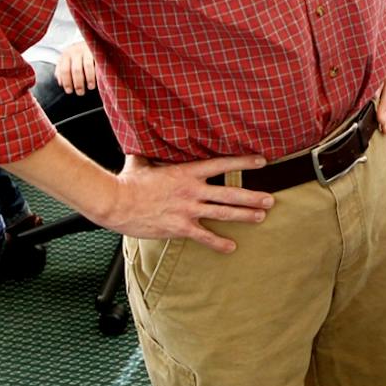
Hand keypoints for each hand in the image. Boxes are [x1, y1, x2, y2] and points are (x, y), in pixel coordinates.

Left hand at [56, 37, 97, 93]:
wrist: (89, 38)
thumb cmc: (76, 54)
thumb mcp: (66, 60)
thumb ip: (61, 71)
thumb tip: (60, 83)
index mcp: (66, 54)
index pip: (64, 70)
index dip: (66, 82)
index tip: (69, 91)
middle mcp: (76, 51)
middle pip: (76, 70)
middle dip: (78, 83)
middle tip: (80, 92)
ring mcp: (87, 50)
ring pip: (87, 66)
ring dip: (89, 78)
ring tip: (90, 87)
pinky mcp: (97, 50)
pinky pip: (98, 62)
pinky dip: (98, 72)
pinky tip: (99, 78)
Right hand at [102, 154, 273, 254]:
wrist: (115, 202)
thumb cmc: (127, 183)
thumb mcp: (142, 161)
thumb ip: (151, 153)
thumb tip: (146, 138)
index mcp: (186, 172)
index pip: (222, 164)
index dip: (244, 162)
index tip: (262, 161)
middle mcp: (192, 191)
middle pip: (230, 193)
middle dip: (253, 196)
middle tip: (271, 199)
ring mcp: (187, 210)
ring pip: (224, 213)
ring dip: (245, 216)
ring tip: (261, 217)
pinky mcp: (180, 227)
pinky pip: (204, 237)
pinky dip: (219, 243)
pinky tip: (232, 247)